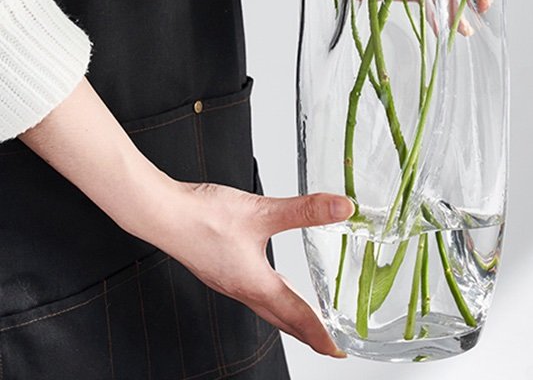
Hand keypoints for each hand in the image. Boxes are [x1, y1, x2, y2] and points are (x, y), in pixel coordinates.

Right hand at [154, 182, 353, 357]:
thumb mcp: (262, 211)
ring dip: (288, 317)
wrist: (161, 213)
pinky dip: (269, 297)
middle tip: (328, 344)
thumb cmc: (203, 217)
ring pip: (265, 307)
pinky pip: (250, 292)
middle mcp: (241, 288)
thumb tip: (343, 209)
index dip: (321, 334)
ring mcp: (227, 280)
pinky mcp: (218, 268)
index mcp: (255, 283)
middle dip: (307, 334)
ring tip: (305, 319)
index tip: (339, 351)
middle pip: (281, 320)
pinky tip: (270, 282)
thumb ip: (305, 210)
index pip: (296, 317)